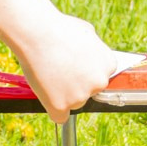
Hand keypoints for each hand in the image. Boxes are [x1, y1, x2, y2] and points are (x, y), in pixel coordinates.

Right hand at [8, 15, 133, 123]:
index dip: (84, 72)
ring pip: (73, 103)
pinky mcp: (61, 106)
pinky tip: (46, 95)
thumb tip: (93, 56)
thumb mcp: (86, 33)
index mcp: (109, 65)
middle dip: (76, 85)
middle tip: (58, 69)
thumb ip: (93, 50)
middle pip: (89, 93)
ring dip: (62, 95)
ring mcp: (81, 96)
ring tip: (48, 74)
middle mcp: (99, 83)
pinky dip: (52, 109)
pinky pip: (59, 117)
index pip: (100, 78)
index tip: (72, 66)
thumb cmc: (59, 28)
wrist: (38, 33)